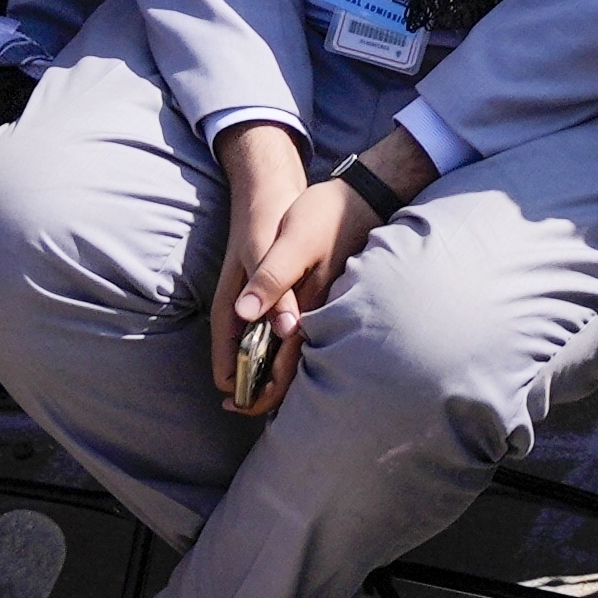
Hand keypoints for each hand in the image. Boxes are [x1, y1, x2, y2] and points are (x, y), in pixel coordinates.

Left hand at [215, 142, 363, 418]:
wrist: (365, 195)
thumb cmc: (326, 215)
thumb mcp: (293, 240)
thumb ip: (272, 277)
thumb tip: (247, 314)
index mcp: (309, 308)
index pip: (284, 368)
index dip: (258, 390)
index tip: (234, 403)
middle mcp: (321, 316)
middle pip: (293, 370)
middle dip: (262, 391)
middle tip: (232, 401)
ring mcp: (326, 308)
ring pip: (297, 354)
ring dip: (270, 373)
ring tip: (244, 382)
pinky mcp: (326, 297)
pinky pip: (303, 336)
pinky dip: (282, 350)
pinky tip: (269, 346)